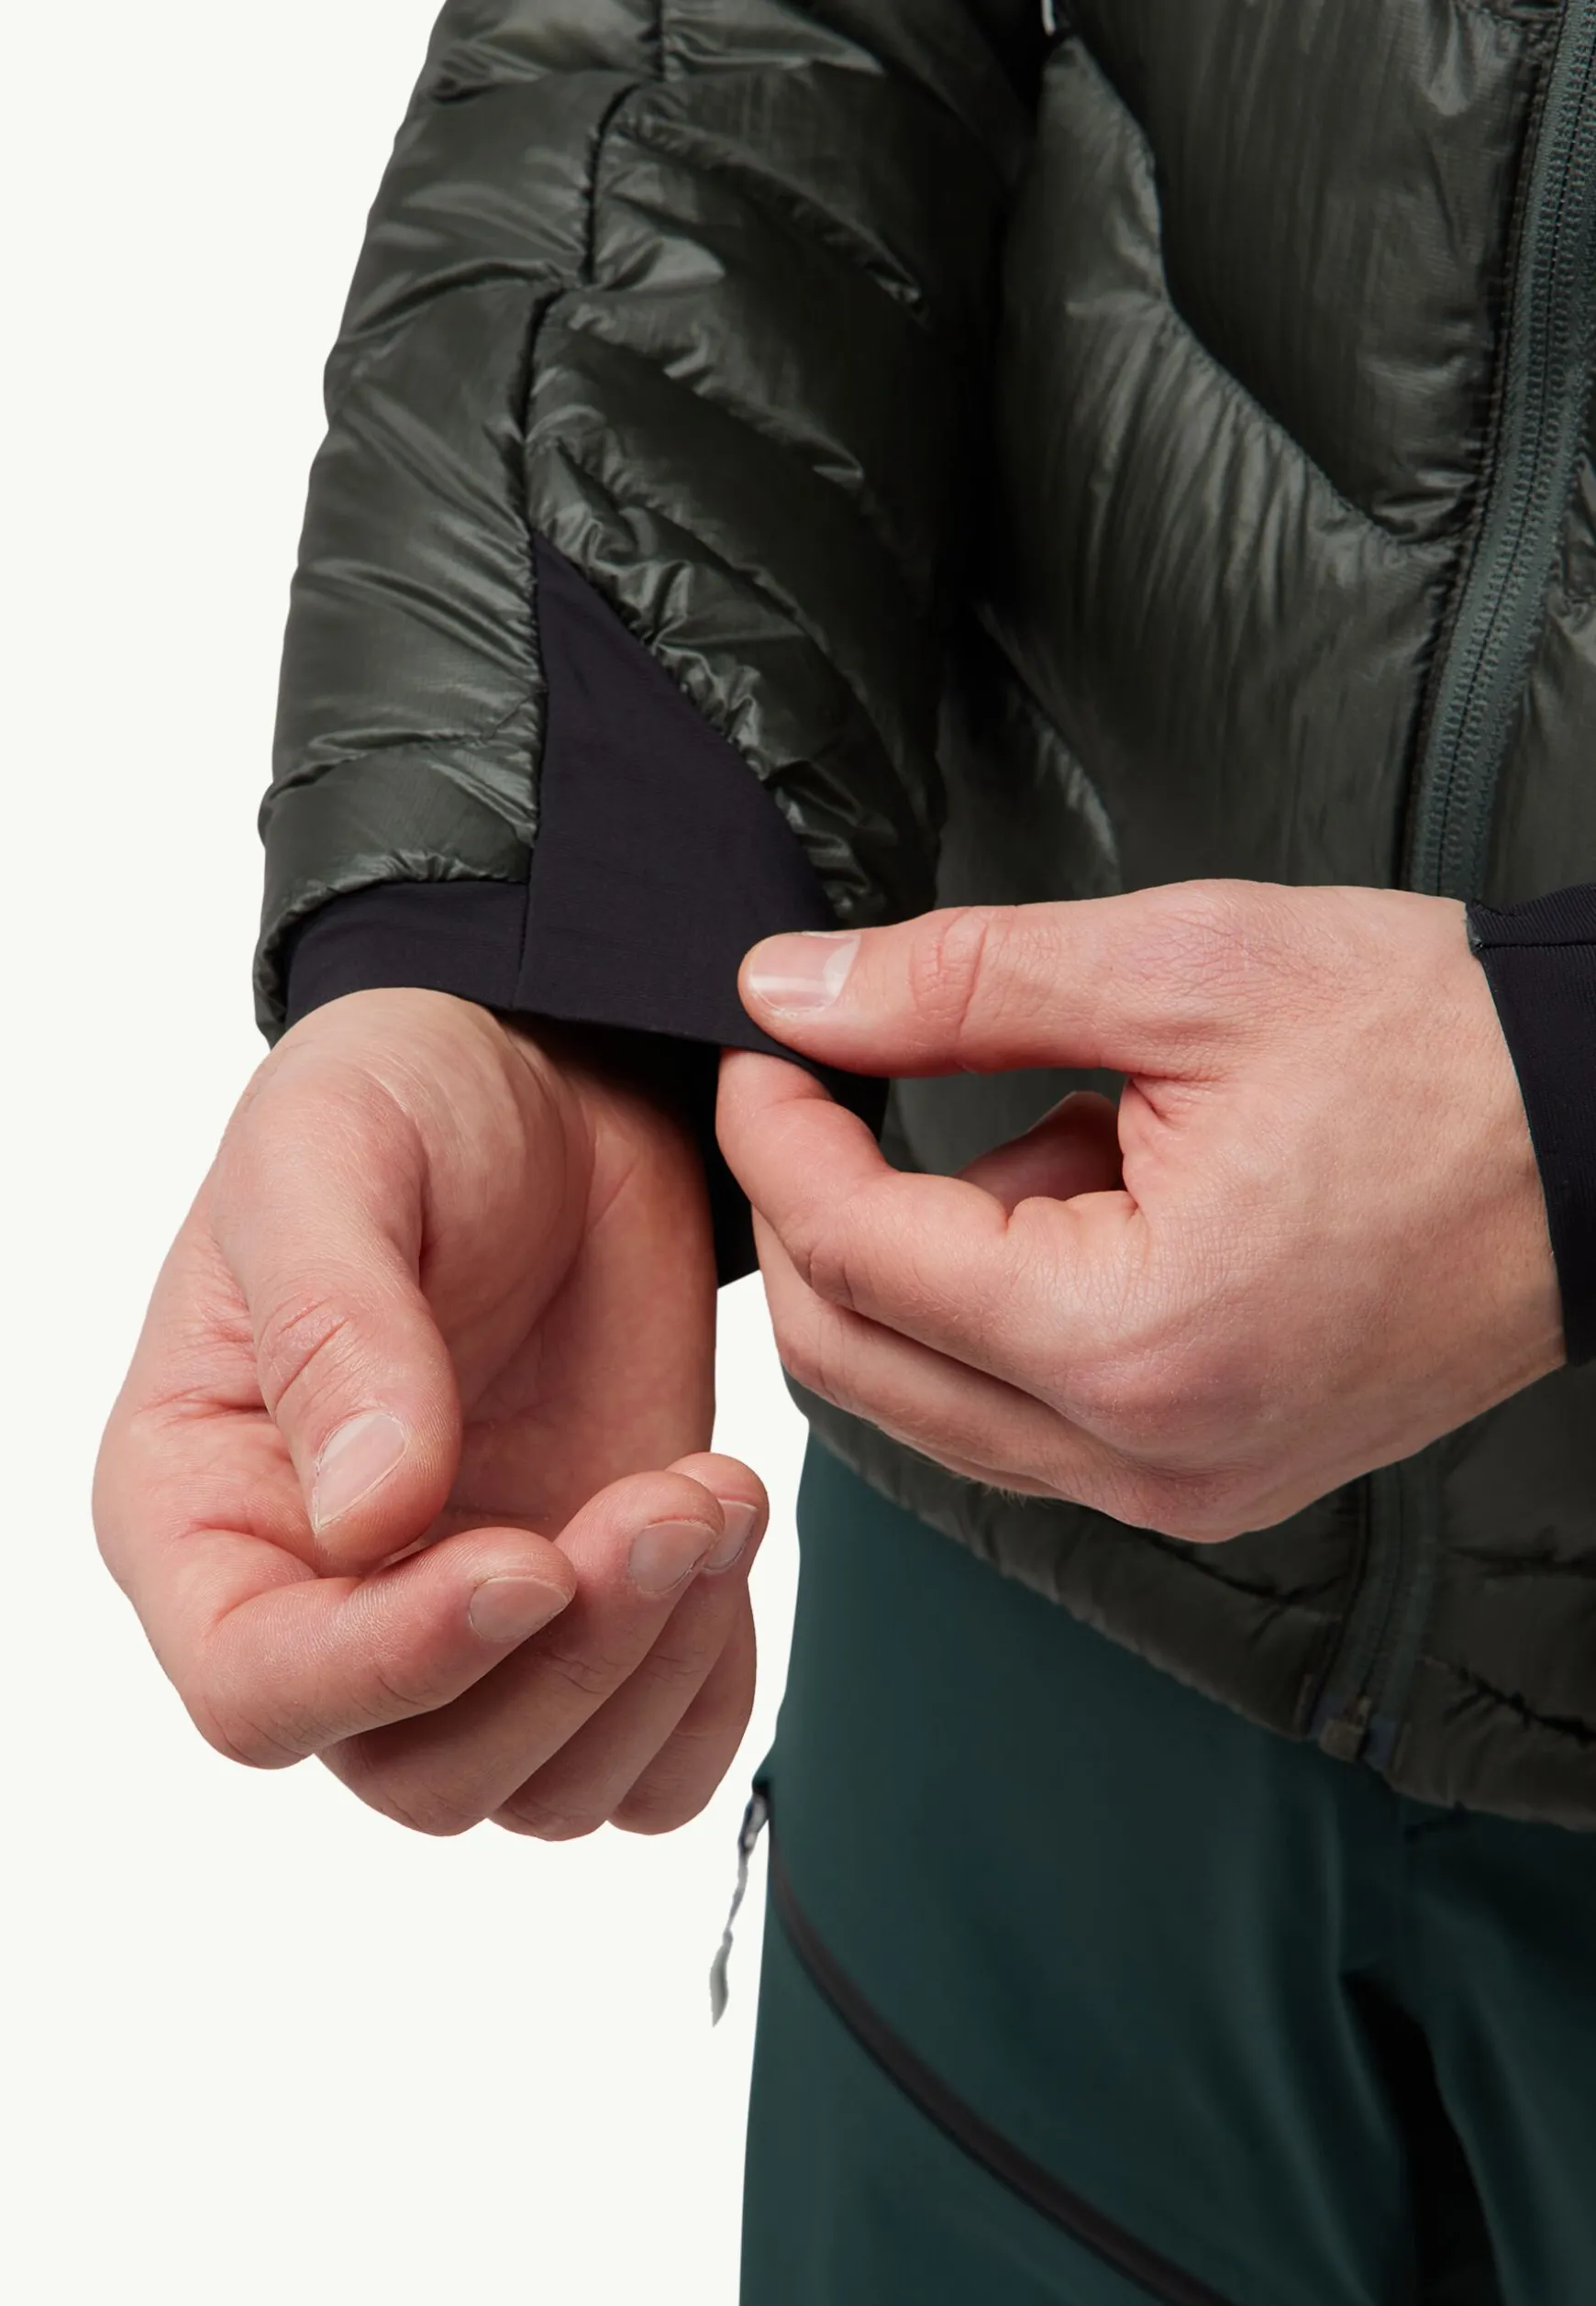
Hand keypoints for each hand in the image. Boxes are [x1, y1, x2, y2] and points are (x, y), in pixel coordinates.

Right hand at [96, 988, 764, 1837]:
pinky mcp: (589, 1612)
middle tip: (666, 1498)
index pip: (258, 1690)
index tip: (526, 1559)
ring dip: (654, 1667)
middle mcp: (323, 1595)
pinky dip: (708, 1690)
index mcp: (203, 1505)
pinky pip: (652, 1763)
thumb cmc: (408, 1100)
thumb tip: (366, 1520)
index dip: (392, 1663)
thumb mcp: (334, 1155)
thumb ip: (334, 1327)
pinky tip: (723, 1539)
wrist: (554, 1083)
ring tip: (712, 1490)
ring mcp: (464, 1616)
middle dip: (566, 1662)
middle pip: (424, 1772)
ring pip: (547, 1787)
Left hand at [718, 882, 1562, 1541]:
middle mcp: (1144, 1457)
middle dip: (819, 1210)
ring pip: (932, 1397)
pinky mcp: (1205, 1483)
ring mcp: (1178, 1490)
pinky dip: (1009, 1305)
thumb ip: (957, 984)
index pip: (855, 1255)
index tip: (763, 1044)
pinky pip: (1022, 1414)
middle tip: (835, 1077)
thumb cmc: (1439, 1050)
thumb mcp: (1182, 968)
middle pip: (861, 1360)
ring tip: (1073, 1127)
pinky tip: (1107, 1199)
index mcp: (1133, 1339)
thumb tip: (792, 993)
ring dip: (932, 1258)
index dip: (777, 1136)